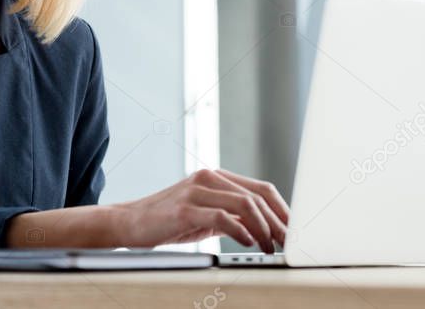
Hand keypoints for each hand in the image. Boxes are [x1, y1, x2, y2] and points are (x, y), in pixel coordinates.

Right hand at [118, 168, 288, 252]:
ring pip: (244, 204)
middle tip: (287, 243)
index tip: (293, 231)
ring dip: (264, 228)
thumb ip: (232, 216)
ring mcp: (196, 191)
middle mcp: (209, 178)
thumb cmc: (168, 221)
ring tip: (269, 246)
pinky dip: (241, 230)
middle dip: (278, 222)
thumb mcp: (206, 216)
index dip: (282, 210)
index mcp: (216, 177)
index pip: (261, 189)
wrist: (130, 222)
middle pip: (258, 196)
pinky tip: (249, 242)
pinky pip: (222, 216)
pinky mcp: (185, 208)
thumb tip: (266, 230)